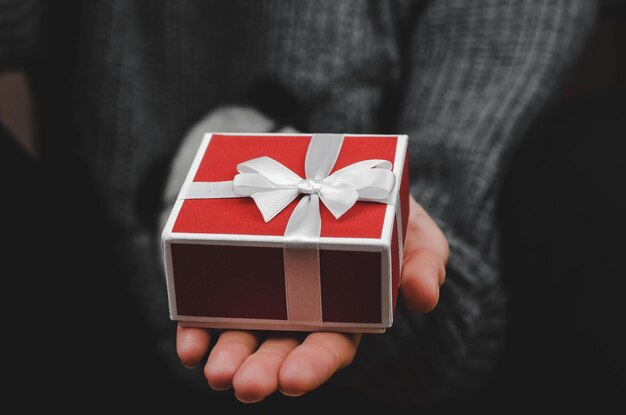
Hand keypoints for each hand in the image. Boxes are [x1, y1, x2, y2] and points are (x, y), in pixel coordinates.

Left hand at [176, 195, 447, 402]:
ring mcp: (265, 298)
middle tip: (244, 384)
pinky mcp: (235, 278)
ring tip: (214, 370)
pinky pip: (212, 308)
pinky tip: (190, 344)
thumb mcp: (416, 234)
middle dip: (263, 370)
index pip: (330, 348)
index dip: (313, 365)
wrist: (339, 180)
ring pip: (243, 335)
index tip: (295, 379)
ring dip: (227, 356)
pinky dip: (198, 328)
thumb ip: (425, 264)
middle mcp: (301, 313)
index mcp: (346, 314)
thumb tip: (425, 297)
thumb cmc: (383, 216)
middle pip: (280, 350)